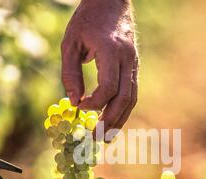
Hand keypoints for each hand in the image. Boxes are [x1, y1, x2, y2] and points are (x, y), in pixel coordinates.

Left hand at [61, 0, 138, 134]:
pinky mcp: (134, 67)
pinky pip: (131, 93)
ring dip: (120, 120)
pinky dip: (123, 110)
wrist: (111, 2)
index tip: (80, 108)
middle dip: (110, 121)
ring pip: (131, 99)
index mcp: (111, 51)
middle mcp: (127, 59)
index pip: (108, 87)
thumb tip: (74, 102)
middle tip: (96, 138)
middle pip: (124, 98)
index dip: (94, 103)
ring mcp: (134, 64)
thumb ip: (70, 73)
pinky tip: (114, 121)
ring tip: (107, 137)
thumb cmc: (86, 21)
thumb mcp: (70, 43)